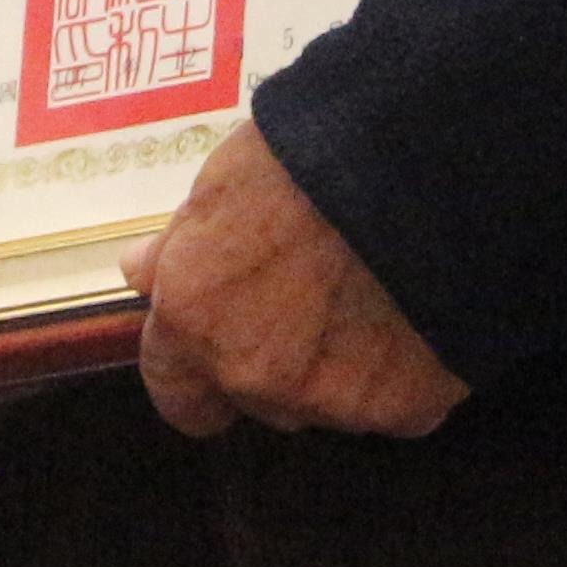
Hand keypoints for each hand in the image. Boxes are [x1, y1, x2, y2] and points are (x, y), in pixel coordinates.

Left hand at [123, 119, 467, 439]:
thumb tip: (142, 273)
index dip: (196, 379)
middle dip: (277, 365)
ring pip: (329, 406)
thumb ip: (181, 246)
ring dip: (341, 370)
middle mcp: (256, 375)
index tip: (217, 357)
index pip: (175, 392)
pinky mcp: (408, 410)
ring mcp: (333, 401)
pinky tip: (420, 317)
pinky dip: (405, 375)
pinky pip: (399, 408)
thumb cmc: (311, 156)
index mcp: (197, 319)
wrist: (423, 172)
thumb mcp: (224, 182)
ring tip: (376, 298)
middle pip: (258, 399)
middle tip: (315, 302)